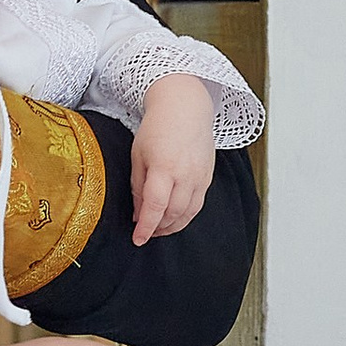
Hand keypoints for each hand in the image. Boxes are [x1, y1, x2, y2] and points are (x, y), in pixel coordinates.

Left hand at [130, 77, 216, 244]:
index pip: (155, 207)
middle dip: (158, 229)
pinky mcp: (208, 177)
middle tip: (146, 233)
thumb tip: (138, 214)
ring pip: (188, 213)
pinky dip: (186, 216)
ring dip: (173, 226)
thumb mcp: (138, 155)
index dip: (146, 227)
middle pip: (173, 214)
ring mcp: (200, 177)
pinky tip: (174, 217)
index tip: (137, 239)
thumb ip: (138, 187)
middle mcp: (186, 175)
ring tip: (159, 229)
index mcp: (164, 168)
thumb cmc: (158, 127)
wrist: (185, 107)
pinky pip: (198, 204)